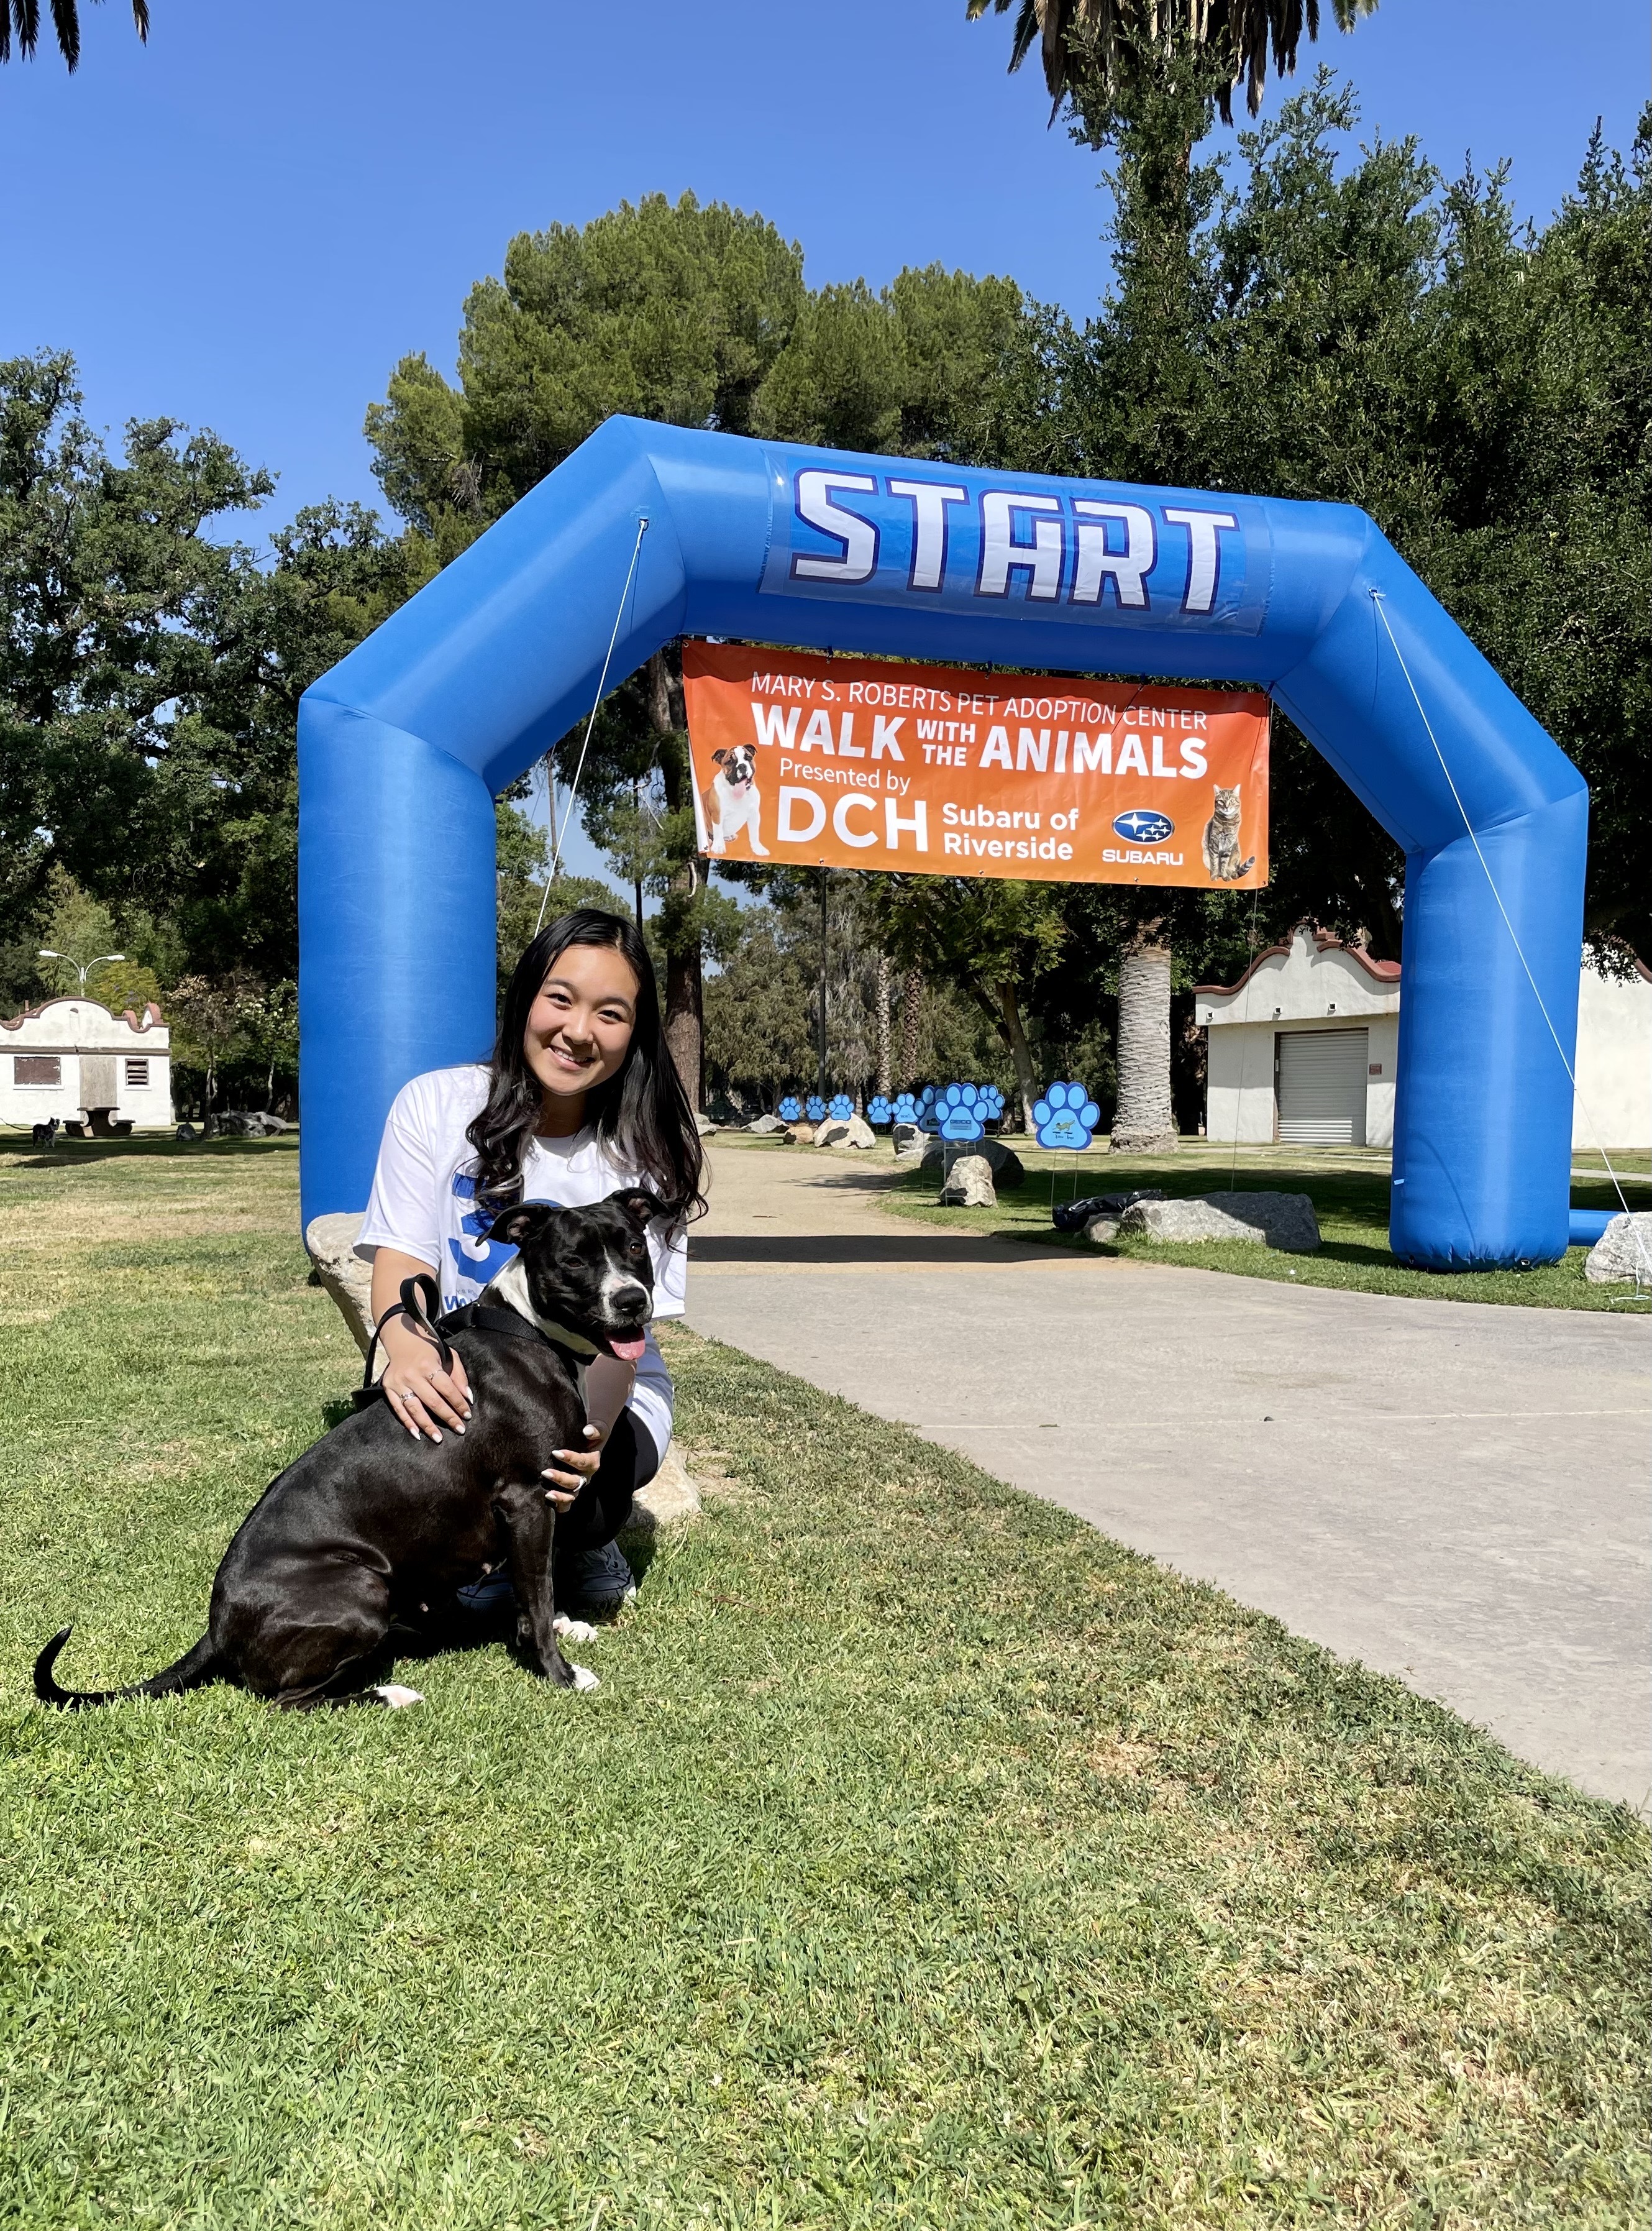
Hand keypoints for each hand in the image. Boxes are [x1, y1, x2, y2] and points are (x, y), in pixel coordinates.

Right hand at [379, 1314, 471, 1442]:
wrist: (401, 1339)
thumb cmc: (429, 1349)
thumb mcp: (448, 1354)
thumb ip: (459, 1375)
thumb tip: (467, 1397)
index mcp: (429, 1365)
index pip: (447, 1389)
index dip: (458, 1404)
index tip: (467, 1415)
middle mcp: (412, 1375)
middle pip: (433, 1402)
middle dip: (448, 1417)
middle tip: (459, 1429)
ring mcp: (398, 1383)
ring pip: (415, 1409)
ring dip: (427, 1426)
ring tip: (438, 1438)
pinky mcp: (388, 1388)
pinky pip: (399, 1410)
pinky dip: (408, 1423)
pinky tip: (417, 1434)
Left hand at [541, 1420, 605, 1508]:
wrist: (588, 1441)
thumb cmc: (589, 1435)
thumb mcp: (597, 1429)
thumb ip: (595, 1429)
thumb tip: (587, 1431)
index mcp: (593, 1462)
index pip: (583, 1462)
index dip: (571, 1459)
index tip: (556, 1453)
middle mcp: (586, 1476)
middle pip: (576, 1482)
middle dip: (561, 1478)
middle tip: (545, 1472)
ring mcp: (578, 1486)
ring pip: (572, 1496)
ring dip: (560, 1496)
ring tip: (548, 1494)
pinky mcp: (569, 1492)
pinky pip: (566, 1504)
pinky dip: (559, 1505)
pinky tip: (548, 1501)